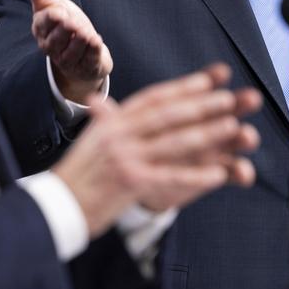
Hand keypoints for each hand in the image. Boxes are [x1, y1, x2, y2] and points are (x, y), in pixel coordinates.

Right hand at [27, 0, 112, 103]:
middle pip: (56, 40)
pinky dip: (92, 51)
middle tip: (74, 23)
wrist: (81, 49)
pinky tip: (96, 41)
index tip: (60, 11)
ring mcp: (67, 60)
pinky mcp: (85, 67)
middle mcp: (51, 47)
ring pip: (72, 52)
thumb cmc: (64, 23)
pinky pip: (88, 60)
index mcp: (41, 29)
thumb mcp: (53, 5)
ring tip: (87, 33)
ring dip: (80, 41)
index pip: (43, 23)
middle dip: (66, 30)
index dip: (51, 18)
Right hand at [52, 63, 260, 238]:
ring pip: (174, 141)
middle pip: (168, 115)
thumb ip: (103, 122)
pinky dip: (196, 175)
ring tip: (234, 127)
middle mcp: (118, 135)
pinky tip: (219, 174)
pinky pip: (170, 177)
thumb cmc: (74, 176)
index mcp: (112, 123)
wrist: (54, 207)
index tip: (208, 80)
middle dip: (202, 105)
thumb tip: (99, 102)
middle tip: (230, 98)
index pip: (152, 99)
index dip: (182, 88)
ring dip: (207, 134)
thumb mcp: (89, 141)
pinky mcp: (129, 182)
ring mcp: (124, 157)